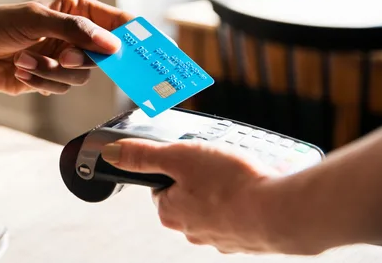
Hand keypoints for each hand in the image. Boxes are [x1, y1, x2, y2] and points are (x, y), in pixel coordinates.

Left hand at [0, 0, 132, 94]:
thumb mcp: (35, 19)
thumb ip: (75, 30)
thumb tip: (112, 45)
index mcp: (78, 9)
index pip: (118, 22)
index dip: (133, 37)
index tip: (145, 52)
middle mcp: (76, 34)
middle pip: (104, 55)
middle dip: (80, 58)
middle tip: (64, 56)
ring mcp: (65, 57)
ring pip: (82, 76)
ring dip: (52, 71)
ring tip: (24, 60)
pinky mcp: (53, 78)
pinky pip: (62, 88)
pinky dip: (41, 82)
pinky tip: (21, 69)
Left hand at [101, 139, 280, 253]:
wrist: (282, 213)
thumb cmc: (231, 184)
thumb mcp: (180, 156)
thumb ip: (144, 155)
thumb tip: (111, 153)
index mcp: (170, 213)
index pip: (161, 187)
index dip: (174, 168)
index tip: (191, 158)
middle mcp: (192, 232)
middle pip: (188, 196)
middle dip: (201, 178)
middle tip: (219, 162)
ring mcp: (221, 239)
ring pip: (215, 207)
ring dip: (225, 191)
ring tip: (240, 174)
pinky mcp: (248, 240)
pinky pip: (241, 216)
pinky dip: (246, 203)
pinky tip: (256, 190)